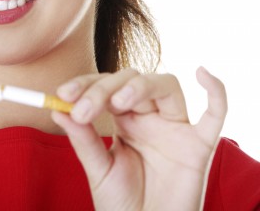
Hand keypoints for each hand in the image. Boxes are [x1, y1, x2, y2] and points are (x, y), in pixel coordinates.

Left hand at [52, 67, 226, 210]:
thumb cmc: (123, 204)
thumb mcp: (98, 170)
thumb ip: (83, 139)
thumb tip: (56, 108)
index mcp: (124, 119)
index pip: (106, 86)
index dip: (86, 85)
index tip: (62, 94)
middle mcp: (149, 117)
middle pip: (132, 80)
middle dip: (104, 89)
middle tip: (82, 110)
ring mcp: (175, 128)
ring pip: (165, 85)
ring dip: (141, 86)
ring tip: (117, 103)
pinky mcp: (199, 146)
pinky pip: (215, 115)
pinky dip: (216, 92)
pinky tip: (203, 74)